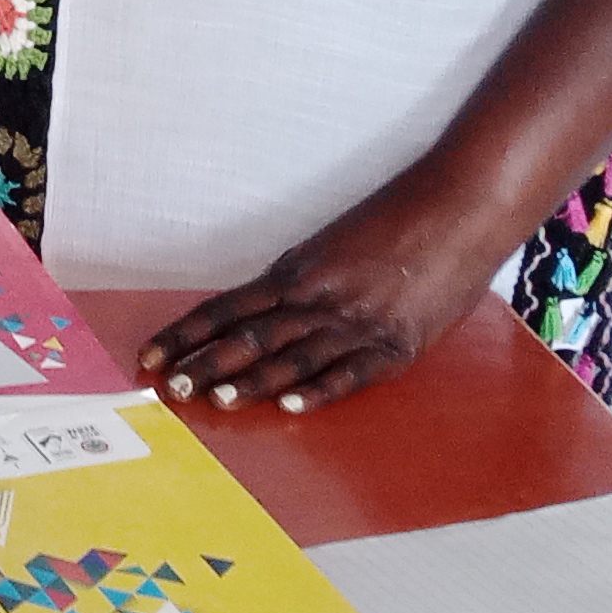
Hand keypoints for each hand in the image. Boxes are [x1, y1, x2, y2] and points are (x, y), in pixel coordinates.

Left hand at [140, 169, 525, 418]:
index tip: (151, 354)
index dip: (186, 333)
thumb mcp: (332, 245)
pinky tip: (289, 405)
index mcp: (297, 271)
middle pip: (250, 336)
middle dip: (206, 363)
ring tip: (215, 400)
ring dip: (251, 382)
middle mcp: (319, 297)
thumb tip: (260, 311)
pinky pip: (349, 372)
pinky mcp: (395, 344)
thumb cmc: (397, 220)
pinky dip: (318, 390)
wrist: (460, 207)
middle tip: (170, 387)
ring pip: (291, 358)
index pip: (227, 308)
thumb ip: (300, 280)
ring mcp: (356, 322)